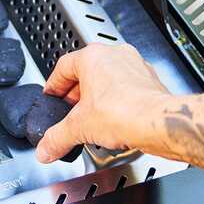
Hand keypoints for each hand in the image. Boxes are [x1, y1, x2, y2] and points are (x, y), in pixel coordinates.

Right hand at [35, 43, 170, 163]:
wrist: (157, 122)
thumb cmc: (124, 113)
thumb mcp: (79, 128)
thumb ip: (57, 137)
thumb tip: (46, 148)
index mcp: (93, 57)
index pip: (63, 67)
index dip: (54, 85)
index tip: (52, 96)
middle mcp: (115, 55)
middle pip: (87, 71)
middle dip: (77, 93)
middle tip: (71, 110)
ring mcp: (135, 65)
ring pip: (109, 77)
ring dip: (99, 95)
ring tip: (93, 116)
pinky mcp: (149, 80)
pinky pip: (127, 87)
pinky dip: (118, 100)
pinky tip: (116, 118)